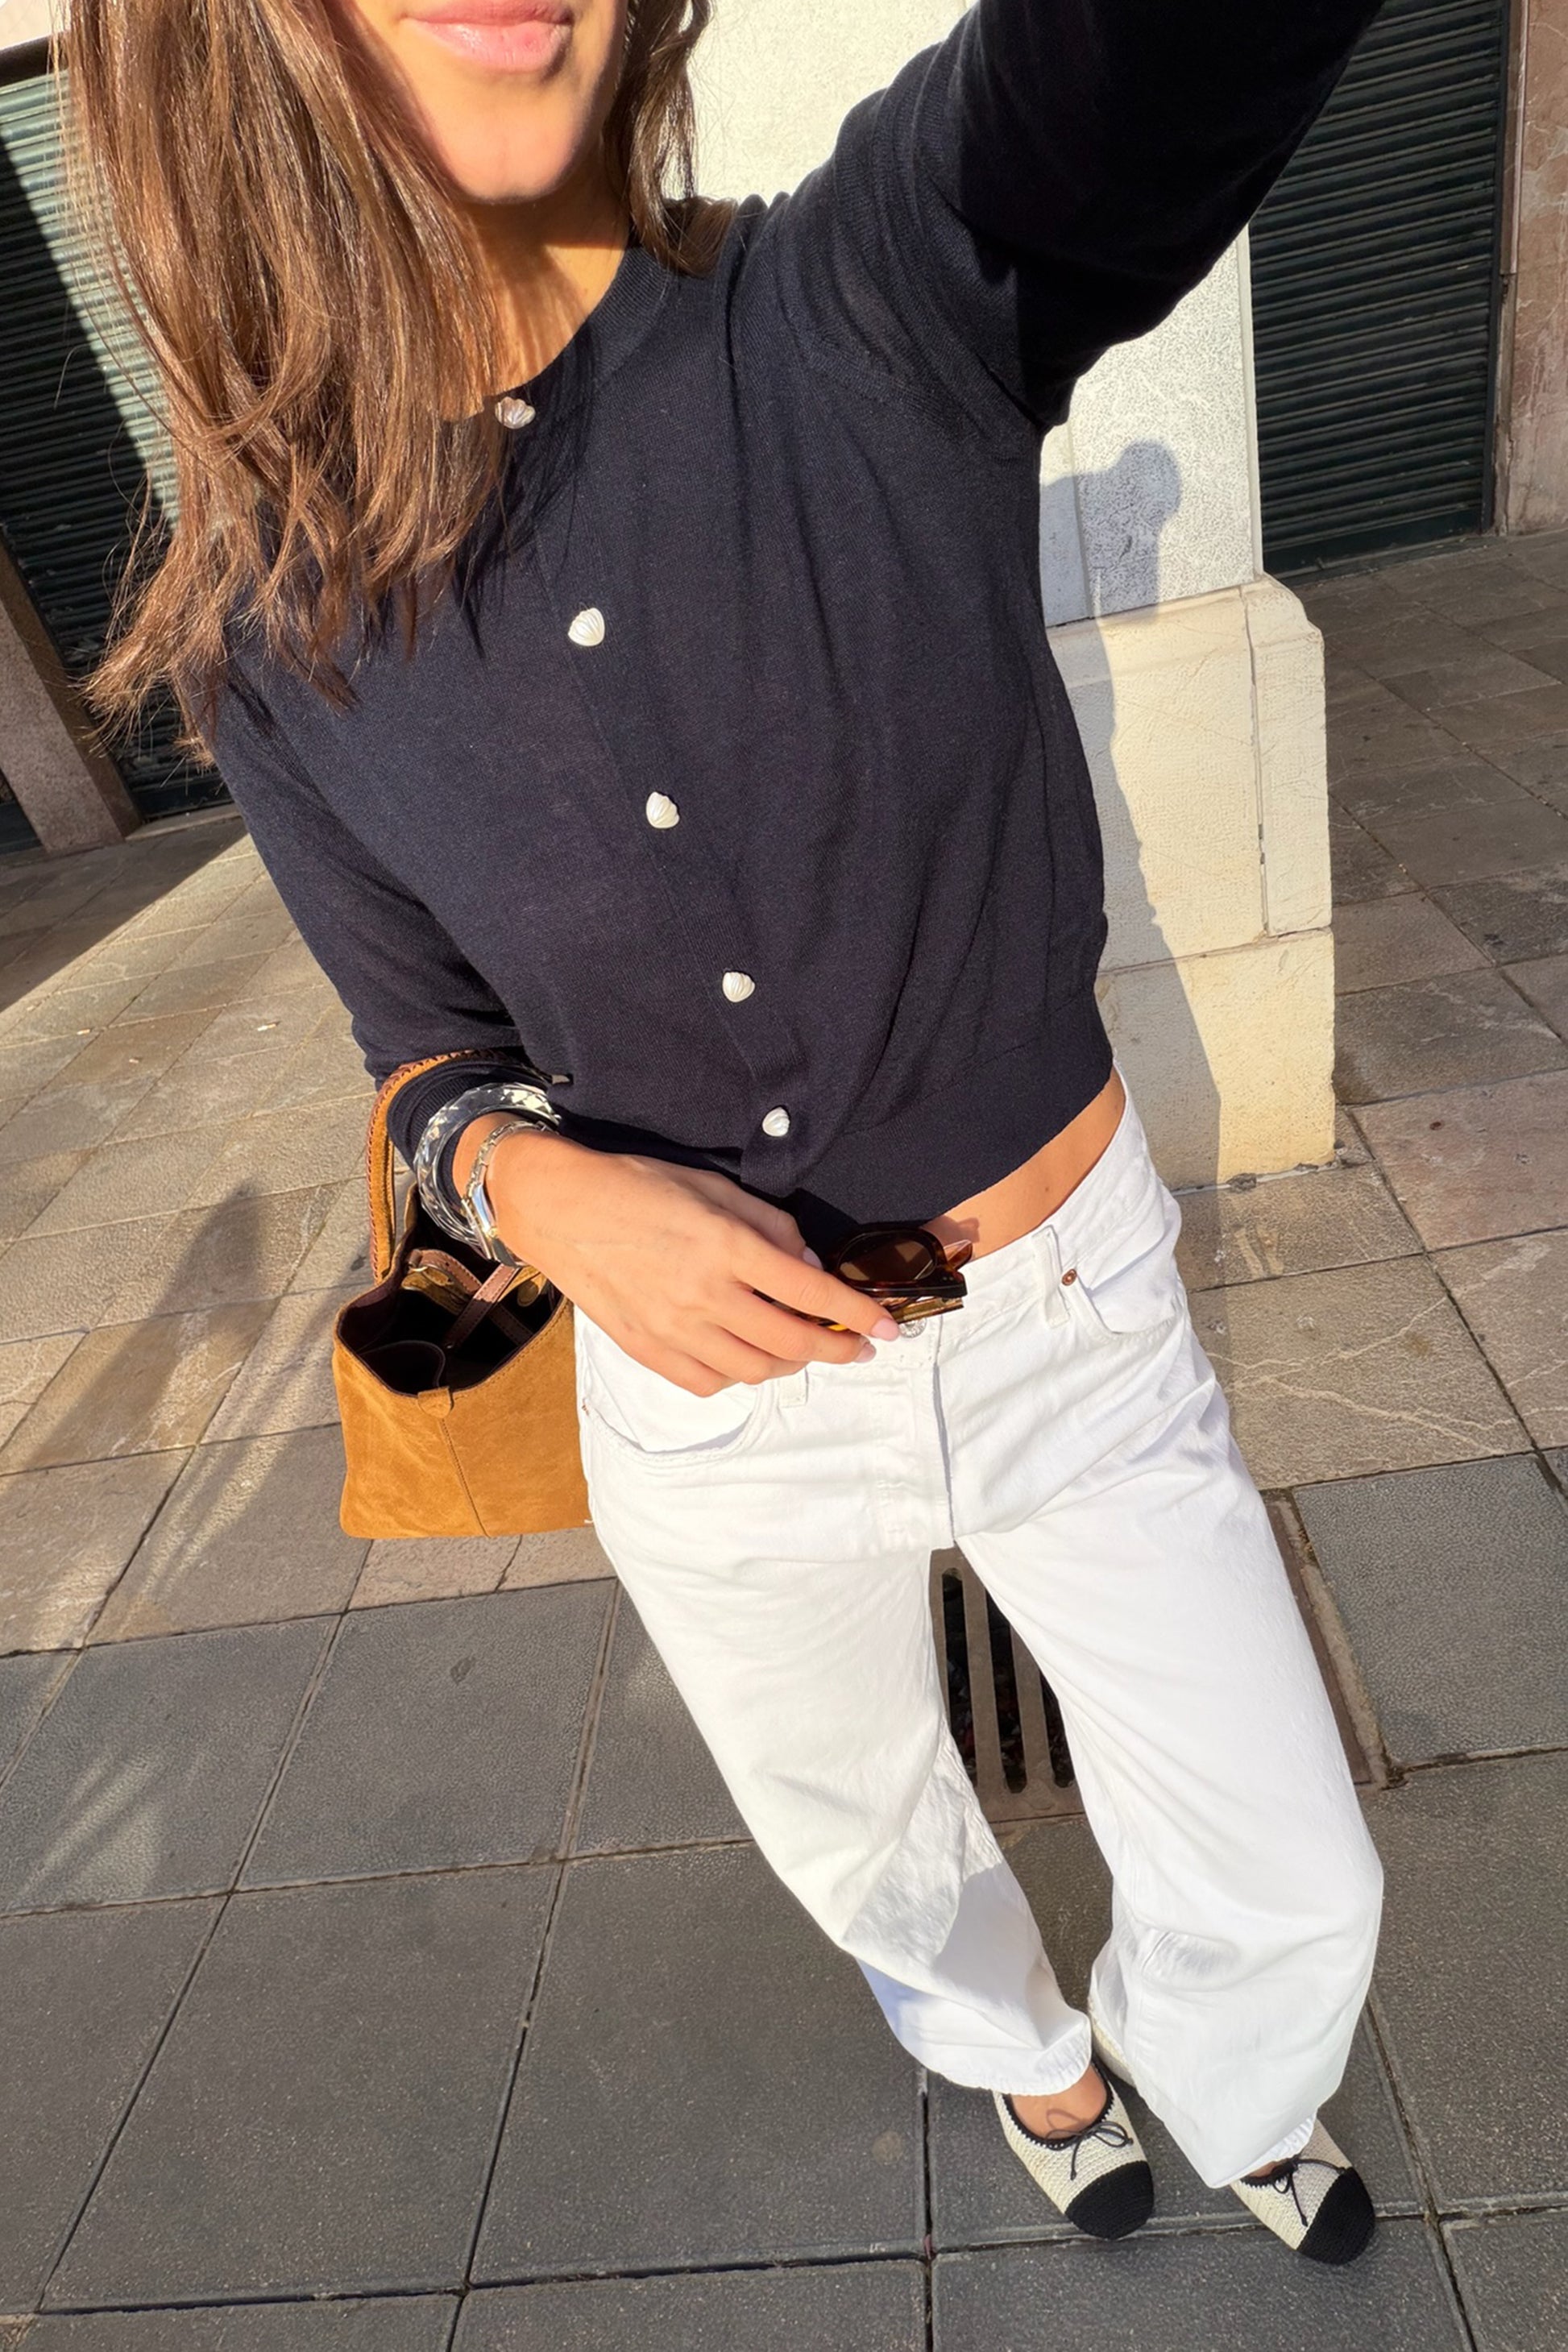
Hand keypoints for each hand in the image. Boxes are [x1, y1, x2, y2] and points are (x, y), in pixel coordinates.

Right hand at [458, 1122, 897, 1394]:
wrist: (559, 1208)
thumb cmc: (640, 1186)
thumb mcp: (715, 1187)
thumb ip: (770, 1227)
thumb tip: (809, 1270)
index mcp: (727, 1247)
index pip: (812, 1294)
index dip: (859, 1315)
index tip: (887, 1328)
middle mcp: (705, 1295)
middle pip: (791, 1342)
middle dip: (836, 1349)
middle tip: (855, 1347)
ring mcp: (674, 1328)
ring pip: (753, 1370)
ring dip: (789, 1364)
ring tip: (802, 1349)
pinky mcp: (647, 1349)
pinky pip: (707, 1382)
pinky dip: (737, 1376)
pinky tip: (745, 1357)